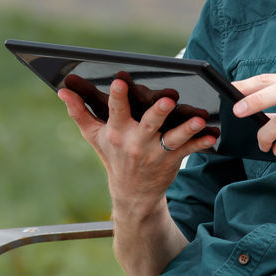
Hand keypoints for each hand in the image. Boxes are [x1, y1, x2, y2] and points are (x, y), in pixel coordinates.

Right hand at [59, 77, 216, 211]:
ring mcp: (156, 152)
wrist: (132, 195)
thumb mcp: (94, 136)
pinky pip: (189, 150)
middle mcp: (136, 142)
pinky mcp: (173, 159)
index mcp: (117, 132)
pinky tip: (213, 135)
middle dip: (158, 112)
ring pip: (173, 138)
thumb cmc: (113, 157)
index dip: (117, 96)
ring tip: (199, 119)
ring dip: (186, 129)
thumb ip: (79, 112)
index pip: (116, 111)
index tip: (120, 81)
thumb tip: (62, 91)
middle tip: (168, 99)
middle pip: (149, 124)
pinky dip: (201, 142)